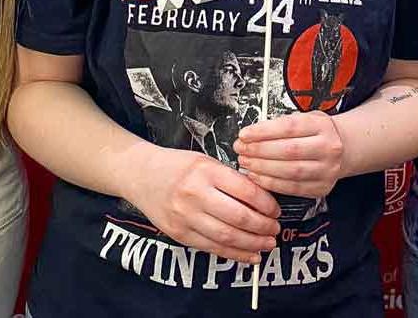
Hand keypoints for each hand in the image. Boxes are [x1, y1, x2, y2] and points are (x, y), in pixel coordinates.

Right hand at [129, 146, 279, 263]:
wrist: (141, 175)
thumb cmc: (177, 166)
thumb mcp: (205, 161)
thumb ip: (229, 178)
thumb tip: (261, 199)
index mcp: (205, 170)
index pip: (245, 190)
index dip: (266, 203)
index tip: (276, 210)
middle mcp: (195, 194)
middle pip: (238, 217)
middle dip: (263, 227)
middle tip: (275, 229)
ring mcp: (185, 216)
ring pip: (226, 236)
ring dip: (252, 244)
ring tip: (267, 244)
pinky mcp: (179, 234)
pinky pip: (212, 248)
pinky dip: (234, 254)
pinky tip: (249, 255)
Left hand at [234, 110, 344, 198]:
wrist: (344, 148)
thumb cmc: (318, 131)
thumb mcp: (305, 117)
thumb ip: (282, 124)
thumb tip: (252, 133)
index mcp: (321, 125)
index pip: (289, 127)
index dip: (263, 131)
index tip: (244, 134)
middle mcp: (328, 148)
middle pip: (288, 151)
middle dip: (259, 151)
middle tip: (241, 149)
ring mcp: (326, 170)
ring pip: (290, 171)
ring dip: (262, 168)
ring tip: (245, 162)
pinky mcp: (321, 188)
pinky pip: (292, 188)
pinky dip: (271, 183)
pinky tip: (257, 177)